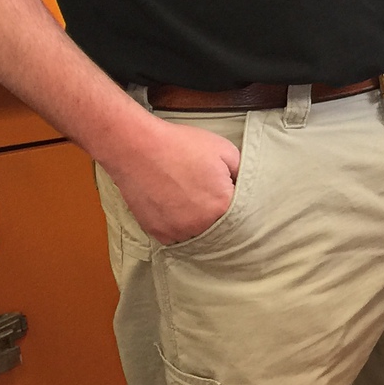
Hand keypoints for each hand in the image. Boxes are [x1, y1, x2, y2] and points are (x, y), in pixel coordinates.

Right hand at [104, 118, 241, 245]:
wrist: (138, 148)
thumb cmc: (182, 145)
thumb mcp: (226, 150)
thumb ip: (242, 173)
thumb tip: (245, 186)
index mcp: (222, 206)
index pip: (243, 215)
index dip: (239, 204)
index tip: (232, 196)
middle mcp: (201, 225)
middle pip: (220, 229)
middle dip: (221, 217)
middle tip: (211, 199)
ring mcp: (177, 232)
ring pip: (198, 237)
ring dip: (200, 225)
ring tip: (193, 203)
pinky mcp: (157, 233)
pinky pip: (176, 238)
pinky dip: (180, 228)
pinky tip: (178, 211)